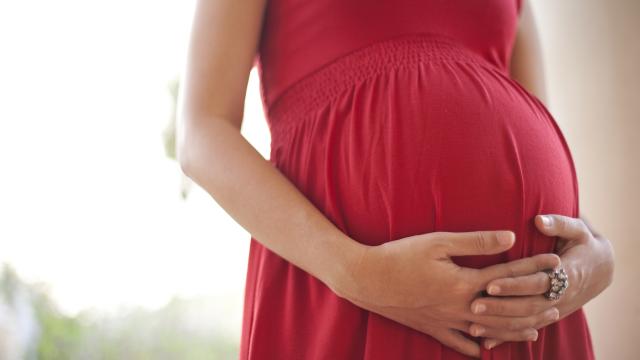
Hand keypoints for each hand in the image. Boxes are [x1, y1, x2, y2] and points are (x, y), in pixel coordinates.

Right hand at [339, 230, 560, 357]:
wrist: (367, 279)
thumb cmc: (400, 256)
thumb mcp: (437, 242)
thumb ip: (475, 242)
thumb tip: (509, 238)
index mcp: (464, 283)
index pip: (508, 274)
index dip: (533, 267)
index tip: (554, 262)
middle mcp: (461, 307)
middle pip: (507, 309)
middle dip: (535, 304)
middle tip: (558, 301)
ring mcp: (446, 321)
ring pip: (490, 330)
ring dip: (516, 329)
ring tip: (537, 329)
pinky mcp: (431, 328)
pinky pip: (459, 343)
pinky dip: (476, 346)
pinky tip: (485, 349)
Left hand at [467, 214, 614, 349]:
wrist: (601, 269)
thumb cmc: (584, 244)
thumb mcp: (579, 230)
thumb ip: (559, 224)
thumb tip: (539, 220)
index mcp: (567, 273)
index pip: (537, 282)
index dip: (514, 284)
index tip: (490, 283)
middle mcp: (561, 296)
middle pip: (529, 306)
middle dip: (501, 308)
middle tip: (474, 306)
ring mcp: (555, 309)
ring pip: (527, 323)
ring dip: (501, 326)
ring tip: (474, 326)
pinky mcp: (549, 317)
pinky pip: (527, 330)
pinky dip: (508, 337)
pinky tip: (487, 343)